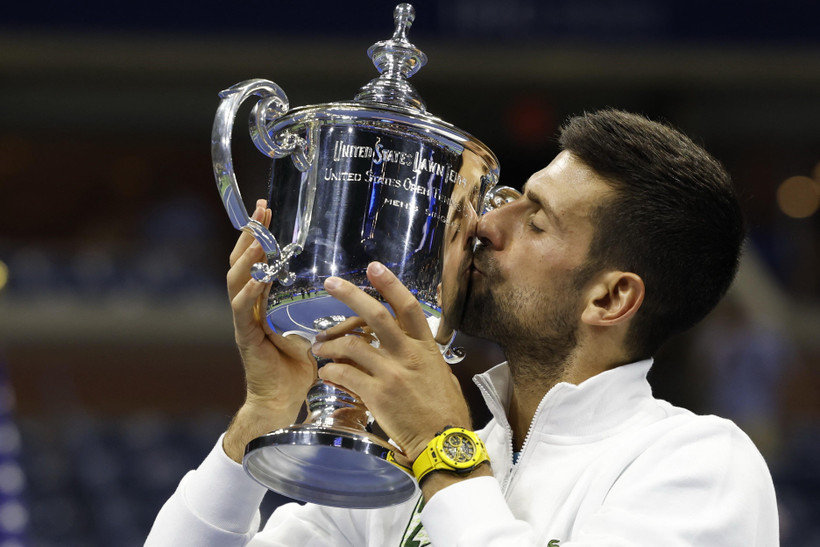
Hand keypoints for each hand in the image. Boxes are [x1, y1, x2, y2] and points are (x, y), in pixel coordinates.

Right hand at [223, 199, 316, 462]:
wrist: (285, 404)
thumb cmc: (303, 371)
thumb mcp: (322, 335)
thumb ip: (339, 318)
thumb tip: (368, 304)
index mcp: (265, 304)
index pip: (260, 261)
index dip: (262, 236)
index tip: (268, 209)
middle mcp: (251, 309)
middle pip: (242, 263)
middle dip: (251, 235)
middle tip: (260, 210)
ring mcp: (245, 323)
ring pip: (237, 282)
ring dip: (247, 258)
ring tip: (257, 239)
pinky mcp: (247, 339)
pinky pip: (242, 312)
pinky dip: (249, 294)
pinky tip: (257, 281)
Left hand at [313, 262, 471, 462]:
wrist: (444, 443)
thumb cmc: (447, 413)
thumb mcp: (441, 375)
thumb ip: (423, 357)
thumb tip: (412, 348)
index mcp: (426, 348)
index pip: (407, 307)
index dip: (390, 284)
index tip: (374, 267)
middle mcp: (408, 355)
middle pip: (375, 315)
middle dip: (350, 294)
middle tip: (330, 283)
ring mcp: (391, 374)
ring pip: (352, 345)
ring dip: (330, 344)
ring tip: (319, 347)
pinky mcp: (377, 395)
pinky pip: (345, 375)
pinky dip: (331, 372)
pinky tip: (326, 374)